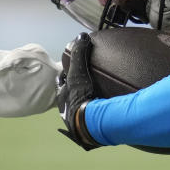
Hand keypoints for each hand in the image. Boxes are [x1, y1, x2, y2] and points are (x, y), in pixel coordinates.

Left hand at [56, 33, 100, 149]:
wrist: (89, 126)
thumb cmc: (80, 98)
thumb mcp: (78, 73)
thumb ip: (79, 54)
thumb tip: (81, 35)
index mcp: (63, 96)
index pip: (62, 82)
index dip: (66, 75)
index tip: (71, 70)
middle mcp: (67, 110)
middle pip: (68, 97)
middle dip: (73, 91)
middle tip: (83, 86)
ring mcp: (77, 123)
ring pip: (78, 111)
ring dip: (85, 106)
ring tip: (97, 102)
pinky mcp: (89, 133)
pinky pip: (93, 123)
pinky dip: (98, 119)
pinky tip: (107, 118)